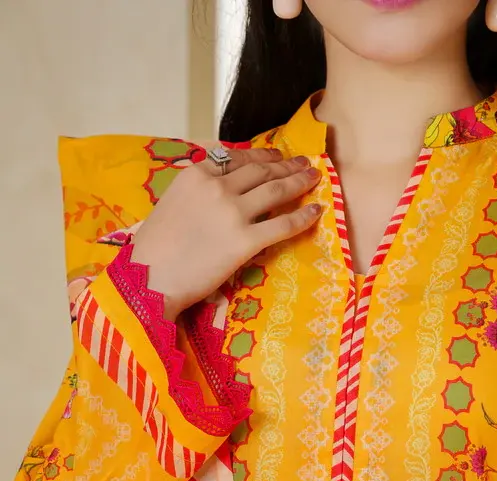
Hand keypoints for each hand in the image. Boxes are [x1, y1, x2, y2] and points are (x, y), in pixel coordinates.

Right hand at [130, 146, 322, 320]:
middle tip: (303, 164)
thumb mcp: (171, 202)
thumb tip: (217, 190)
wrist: (150, 277)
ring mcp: (233, 213)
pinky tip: (316, 210)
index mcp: (196, 175)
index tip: (276, 156)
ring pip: (276, 191)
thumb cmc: (154, 248)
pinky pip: (283, 225)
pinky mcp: (246, 241)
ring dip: (299, 182)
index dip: (262, 156)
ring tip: (314, 178)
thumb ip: (196, 191)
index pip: (237, 159)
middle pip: (261, 172)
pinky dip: (303, 216)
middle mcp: (218, 188)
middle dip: (286, 165)